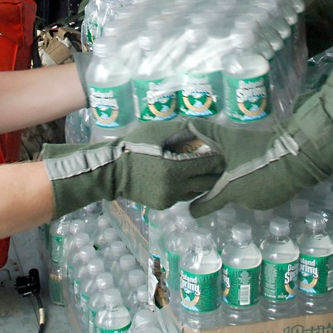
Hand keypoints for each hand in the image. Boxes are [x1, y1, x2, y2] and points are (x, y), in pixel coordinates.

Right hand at [42, 120, 224, 216]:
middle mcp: (175, 187)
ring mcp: (169, 199)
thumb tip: (203, 127)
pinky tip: (183, 177)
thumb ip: (181, 128)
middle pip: (208, 182)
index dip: (217, 157)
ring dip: (202, 181)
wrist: (112, 170)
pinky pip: (183, 197)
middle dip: (214, 171)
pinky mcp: (163, 205)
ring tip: (202, 169)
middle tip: (217, 161)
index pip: (210, 165)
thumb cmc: (134, 145)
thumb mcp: (156, 130)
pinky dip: (187, 188)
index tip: (220, 150)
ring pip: (197, 192)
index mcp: (175, 168)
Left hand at [185, 119, 321, 217]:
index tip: (190, 207)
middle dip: (227, 184)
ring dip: (244, 183)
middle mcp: (242, 201)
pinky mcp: (276, 201)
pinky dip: (260, 185)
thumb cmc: (258, 150)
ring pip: (246, 193)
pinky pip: (262, 194)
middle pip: (228, 194)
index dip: (197, 207)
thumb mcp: (230, 138)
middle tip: (230, 167)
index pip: (206, 206)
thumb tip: (188, 122)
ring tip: (249, 165)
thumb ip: (207, 131)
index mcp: (228, 190)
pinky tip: (263, 170)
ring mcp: (261, 203)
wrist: (294, 157)